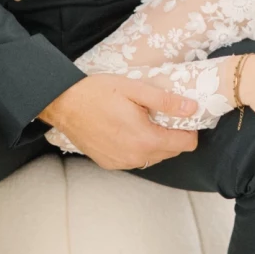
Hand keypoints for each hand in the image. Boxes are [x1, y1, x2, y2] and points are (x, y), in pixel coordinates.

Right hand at [40, 75, 198, 170]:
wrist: (63, 104)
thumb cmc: (96, 93)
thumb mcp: (134, 89)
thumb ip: (165, 101)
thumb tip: (191, 108)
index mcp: (146, 139)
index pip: (185, 144)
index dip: (189, 129)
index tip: (182, 116)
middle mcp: (136, 157)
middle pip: (171, 152)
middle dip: (172, 135)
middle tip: (160, 114)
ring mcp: (122, 163)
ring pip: (154, 157)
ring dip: (155, 142)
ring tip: (143, 121)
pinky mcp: (109, 163)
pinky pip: (135, 159)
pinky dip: (138, 148)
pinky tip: (127, 130)